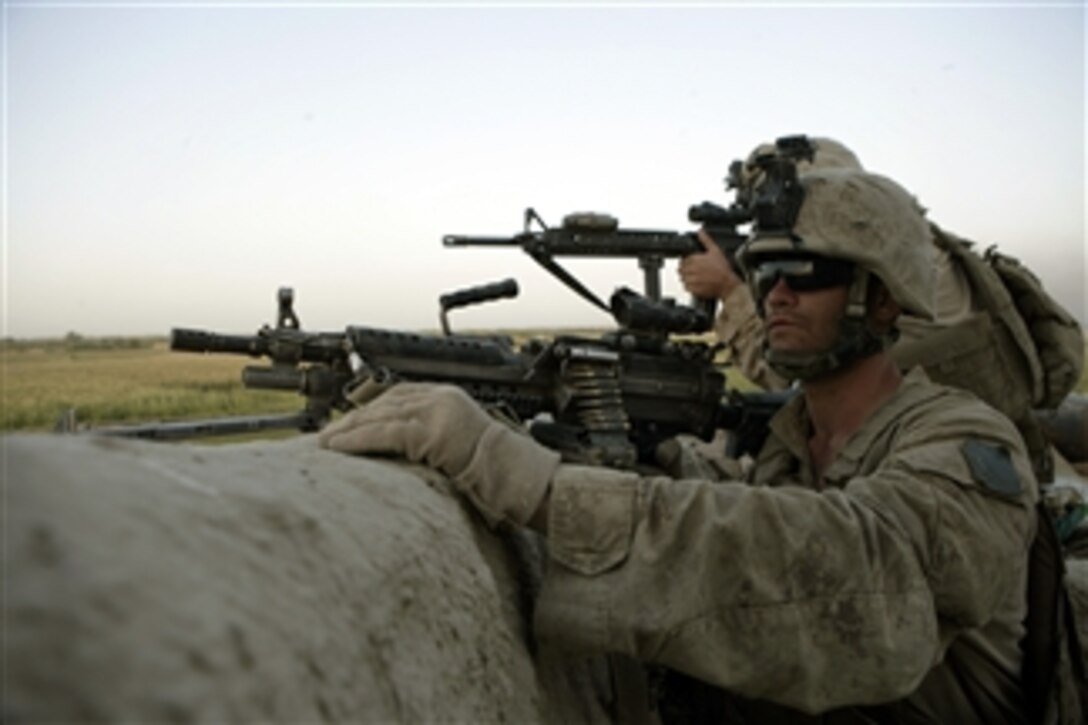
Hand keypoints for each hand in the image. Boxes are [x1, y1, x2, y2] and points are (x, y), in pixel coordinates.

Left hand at [318, 383, 558, 526]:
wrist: (518, 476)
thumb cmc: (494, 469)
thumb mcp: (458, 443)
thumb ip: (431, 437)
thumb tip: (399, 449)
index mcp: (447, 396)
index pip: (397, 395)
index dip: (368, 408)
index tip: (345, 422)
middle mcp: (441, 397)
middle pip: (384, 402)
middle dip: (352, 418)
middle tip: (325, 434)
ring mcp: (438, 412)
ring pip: (381, 415)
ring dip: (347, 430)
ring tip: (324, 443)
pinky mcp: (433, 432)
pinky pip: (385, 433)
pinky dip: (357, 440)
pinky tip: (338, 448)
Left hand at [678, 229, 742, 300]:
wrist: (727, 284)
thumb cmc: (723, 269)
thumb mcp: (716, 251)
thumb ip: (706, 240)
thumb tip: (701, 231)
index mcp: (694, 259)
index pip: (682, 260)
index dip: (687, 261)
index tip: (692, 263)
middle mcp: (691, 270)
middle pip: (680, 269)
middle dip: (686, 270)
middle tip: (695, 271)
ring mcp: (692, 280)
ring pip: (682, 278)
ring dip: (687, 278)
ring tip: (697, 277)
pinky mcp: (693, 289)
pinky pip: (686, 287)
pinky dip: (690, 286)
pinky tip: (698, 283)